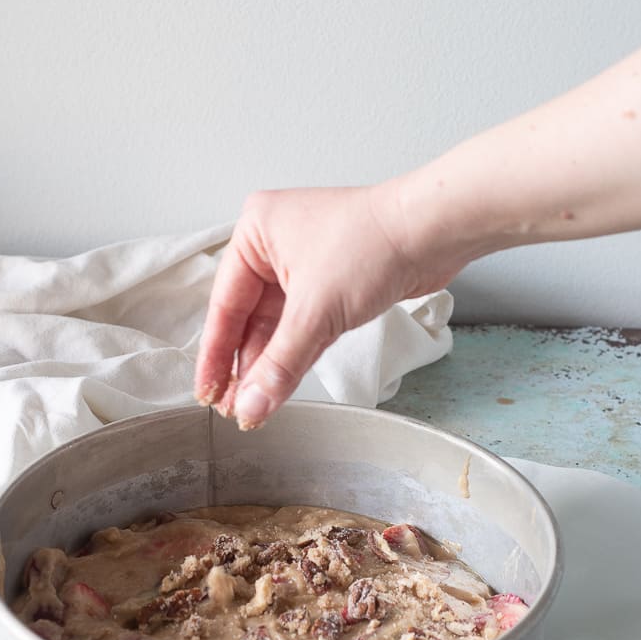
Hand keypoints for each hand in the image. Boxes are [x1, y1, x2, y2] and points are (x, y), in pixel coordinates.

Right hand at [194, 183, 457, 428]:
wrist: (433, 232)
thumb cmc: (374, 241)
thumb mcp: (315, 311)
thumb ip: (279, 365)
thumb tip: (252, 405)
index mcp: (256, 232)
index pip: (224, 304)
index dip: (216, 354)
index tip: (207, 391)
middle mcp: (276, 245)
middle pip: (249, 318)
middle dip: (244, 365)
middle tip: (232, 407)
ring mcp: (306, 264)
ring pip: (279, 325)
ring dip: (269, 364)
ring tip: (254, 405)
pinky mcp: (334, 283)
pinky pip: (305, 325)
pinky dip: (295, 354)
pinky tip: (280, 385)